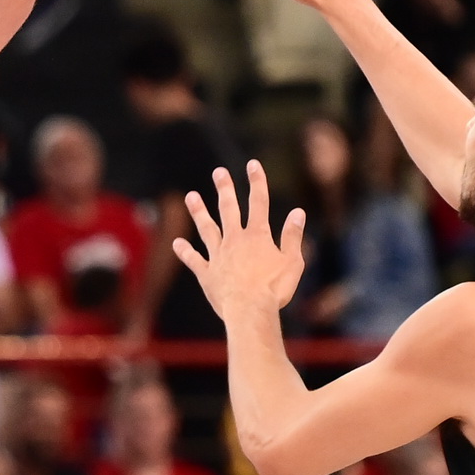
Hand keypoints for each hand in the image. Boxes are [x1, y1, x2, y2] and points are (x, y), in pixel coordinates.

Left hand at [172, 161, 306, 318]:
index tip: (252, 164)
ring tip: (190, 196)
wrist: (249, 310)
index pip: (259, 203)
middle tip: (218, 172)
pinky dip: (185, 252)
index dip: (257, 182)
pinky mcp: (207, 274)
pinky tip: (177, 243)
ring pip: (206, 228)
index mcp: (257, 236)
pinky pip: (194, 260)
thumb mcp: (293, 262)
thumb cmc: (275, 289)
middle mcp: (235, 240)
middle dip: (225, 189)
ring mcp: (218, 256)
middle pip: (228, 209)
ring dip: (199, 212)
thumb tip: (298, 212)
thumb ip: (292, 236)